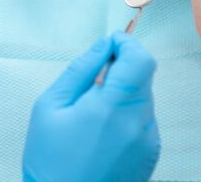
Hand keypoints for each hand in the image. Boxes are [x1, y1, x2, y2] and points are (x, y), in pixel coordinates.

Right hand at [23, 32, 159, 181]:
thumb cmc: (50, 158)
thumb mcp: (51, 104)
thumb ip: (81, 69)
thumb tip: (103, 45)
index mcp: (112, 109)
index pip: (140, 60)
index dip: (127, 43)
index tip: (111, 42)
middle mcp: (138, 124)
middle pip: (144, 75)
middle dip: (122, 65)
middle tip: (94, 77)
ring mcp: (148, 141)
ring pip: (144, 95)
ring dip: (124, 88)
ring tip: (93, 107)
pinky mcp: (150, 153)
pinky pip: (144, 116)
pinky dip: (128, 109)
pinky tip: (102, 125)